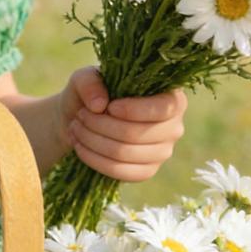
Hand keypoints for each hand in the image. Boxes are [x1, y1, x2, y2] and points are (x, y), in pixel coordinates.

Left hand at [56, 66, 187, 181]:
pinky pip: (122, 172)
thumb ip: (90, 82)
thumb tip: (100, 105)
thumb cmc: (92, 94)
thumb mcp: (85, 79)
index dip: (135, 110)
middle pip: (138, 133)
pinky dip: (95, 160)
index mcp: (171, 97)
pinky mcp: (147, 171)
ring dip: (93, 141)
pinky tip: (80, 147)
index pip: (164, 108)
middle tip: (81, 116)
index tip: (109, 107)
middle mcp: (173, 126)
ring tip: (76, 128)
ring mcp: (162, 152)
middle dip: (102, 125)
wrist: (83, 120)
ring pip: (125, 153)